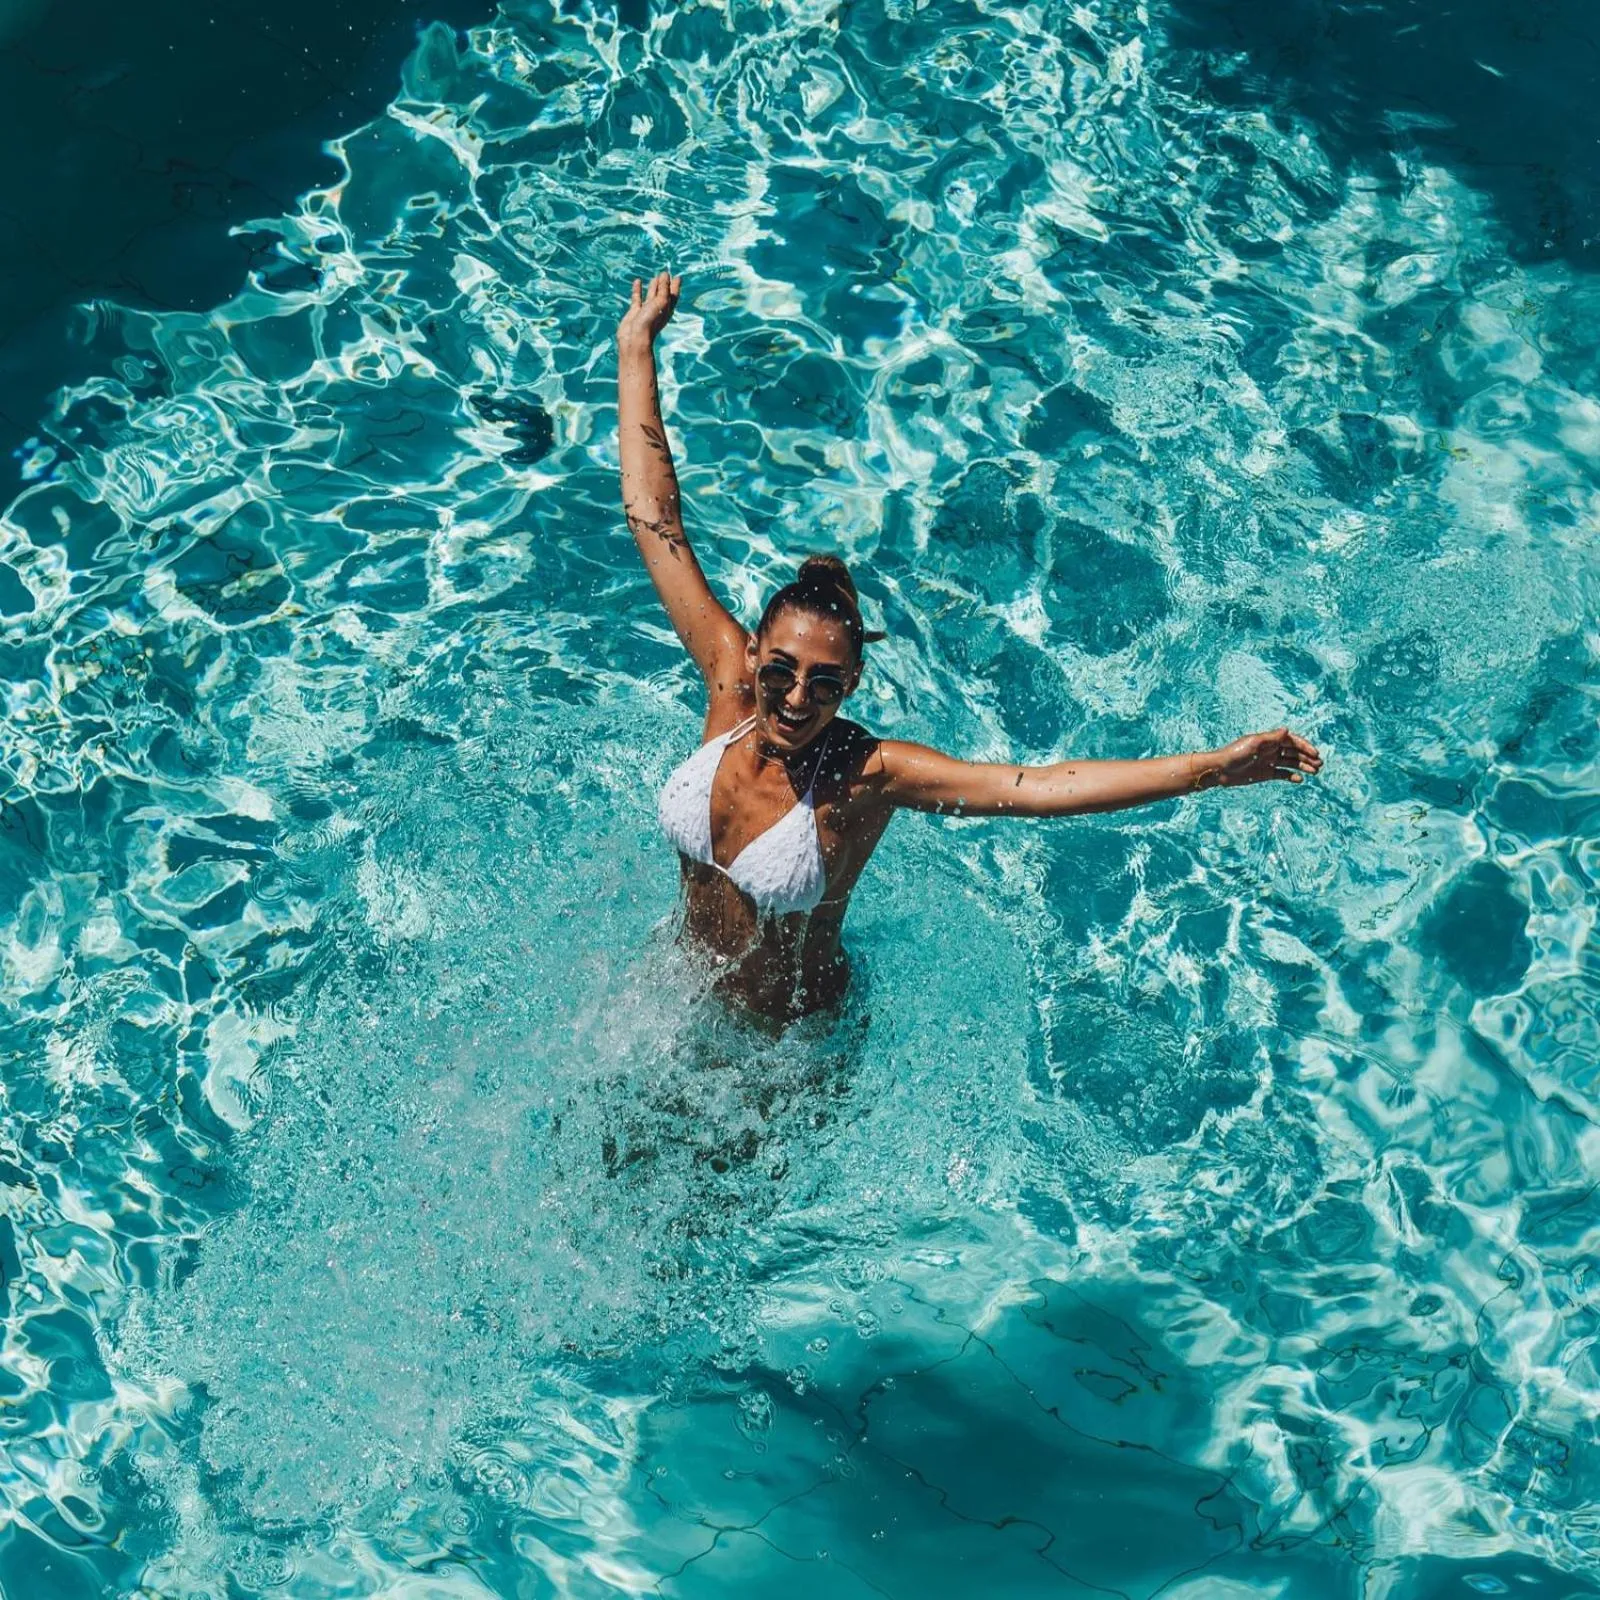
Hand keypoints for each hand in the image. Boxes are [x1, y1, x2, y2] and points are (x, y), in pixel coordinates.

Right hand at [617, 270, 680, 353]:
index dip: (676, 286)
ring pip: (651, 295)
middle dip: (665, 284)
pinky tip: (638, 281)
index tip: (678, 277)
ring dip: (654, 286)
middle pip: (663, 294)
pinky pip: (637, 298)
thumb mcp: (661, 302)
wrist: (635, 339)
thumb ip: (664, 288)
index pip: (673, 295)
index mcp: (667, 309)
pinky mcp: (635, 312)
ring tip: (655, 277)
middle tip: (665, 274)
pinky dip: (638, 290)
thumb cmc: (650, 322)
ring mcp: (646, 311)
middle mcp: (658, 310)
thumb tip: (665, 274)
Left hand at [1203, 727, 1322, 787]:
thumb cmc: (1234, 754)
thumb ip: (1271, 738)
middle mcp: (1271, 750)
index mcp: (1269, 740)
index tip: (1315, 754)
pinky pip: (1282, 774)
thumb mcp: (1253, 744)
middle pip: (1294, 752)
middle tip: (1319, 765)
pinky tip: (1299, 779)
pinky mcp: (1265, 774)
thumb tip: (1287, 730)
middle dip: (1307, 757)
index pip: (1292, 741)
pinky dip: (1291, 776)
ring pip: (1291, 763)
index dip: (1304, 746)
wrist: (1220, 770)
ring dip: (1303, 766)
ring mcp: (1268, 762)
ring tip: (1315, 772)